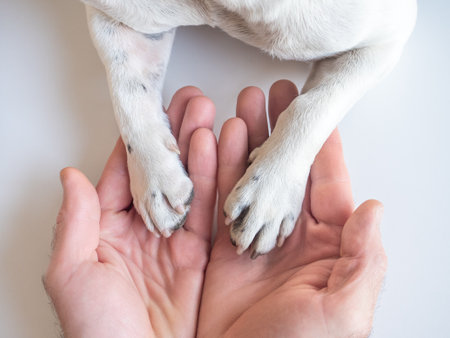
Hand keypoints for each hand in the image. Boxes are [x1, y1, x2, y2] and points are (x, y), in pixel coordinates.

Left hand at [43, 87, 216, 337]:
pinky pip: (212, 211)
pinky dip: (217, 179)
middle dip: (175, 133)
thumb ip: (76, 223)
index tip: (150, 108)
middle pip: (161, 170)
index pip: (123, 171)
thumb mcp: (73, 274)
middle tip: (189, 100)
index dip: (137, 139)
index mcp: (108, 228)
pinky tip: (220, 149)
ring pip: (190, 183)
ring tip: (209, 114)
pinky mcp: (203, 254)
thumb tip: (70, 177)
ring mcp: (175, 239)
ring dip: (199, 147)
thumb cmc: (97, 332)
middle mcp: (144, 228)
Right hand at [198, 80, 386, 337]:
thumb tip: (372, 208)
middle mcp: (291, 238)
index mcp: (327, 248)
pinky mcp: (222, 250)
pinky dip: (216, 172)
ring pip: (251, 180)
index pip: (327, 185)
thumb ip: (362, 260)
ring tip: (240, 108)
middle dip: (278, 131)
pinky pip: (219, 203)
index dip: (319, 145)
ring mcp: (255, 240)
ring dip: (246, 142)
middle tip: (270, 95)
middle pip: (285, 172)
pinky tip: (215, 143)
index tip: (312, 108)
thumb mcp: (342, 313)